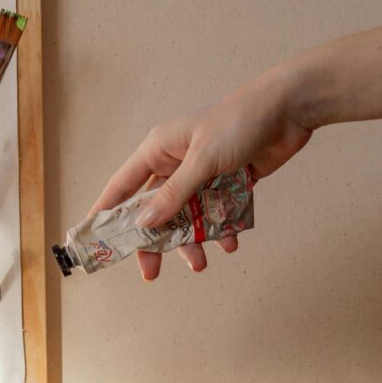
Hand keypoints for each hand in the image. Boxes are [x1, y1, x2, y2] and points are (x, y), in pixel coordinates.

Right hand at [89, 70, 311, 280]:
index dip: (107, 211)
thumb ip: (174, 193)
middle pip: (155, 209)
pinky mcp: (228, 182)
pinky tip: (231, 242)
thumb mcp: (202, 160)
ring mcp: (202, 174)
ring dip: (193, 240)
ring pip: (188, 216)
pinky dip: (222, 229)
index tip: (93, 238)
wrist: (288, 110)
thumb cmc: (239, 123)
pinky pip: (216, 213)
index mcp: (159, 149)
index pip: (123, 185)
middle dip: (155, 240)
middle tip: (151, 271)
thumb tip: (144, 222)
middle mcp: (176, 162)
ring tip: (201, 263)